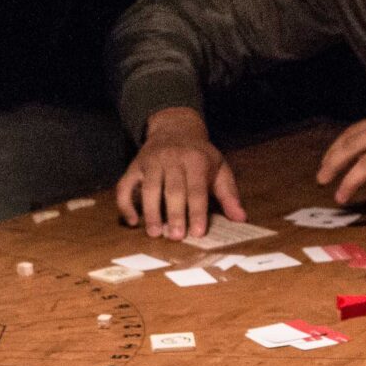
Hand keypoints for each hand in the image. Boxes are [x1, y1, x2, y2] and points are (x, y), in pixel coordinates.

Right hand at [115, 106, 242, 239]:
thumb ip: (229, 194)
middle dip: (175, 214)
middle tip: (176, 237)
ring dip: (151, 212)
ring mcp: (151, 162)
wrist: (175, 128)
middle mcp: (172, 158)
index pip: (197, 189)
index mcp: (196, 160)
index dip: (197, 211)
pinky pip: (124, 185)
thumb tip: (241, 218)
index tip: (198, 232)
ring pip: (148, 188)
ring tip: (155, 233)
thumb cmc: (200, 155)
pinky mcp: (134, 166)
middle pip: (173, 189)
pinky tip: (132, 221)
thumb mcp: (219, 168)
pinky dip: (125, 204)